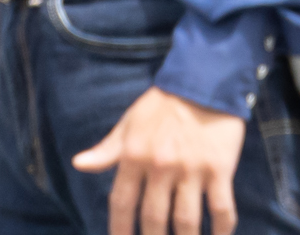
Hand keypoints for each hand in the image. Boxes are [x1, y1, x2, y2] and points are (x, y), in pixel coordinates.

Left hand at [71, 86, 244, 234]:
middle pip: (154, 219)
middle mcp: (161, 166)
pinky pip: (221, 208)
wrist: (203, 80)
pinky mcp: (219, 168)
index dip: (120, 229)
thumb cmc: (162, 105)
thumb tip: (78, 164)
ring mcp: (191, 169)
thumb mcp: (129, 123)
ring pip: (186, 222)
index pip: (122, 204)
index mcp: (134, 156)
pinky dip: (221, 229)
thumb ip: (106, 149)